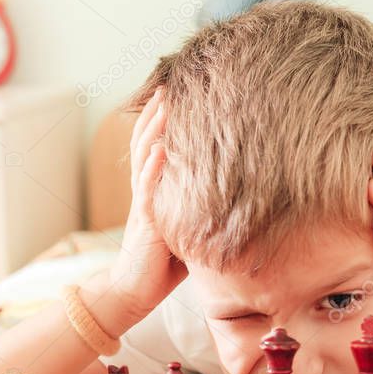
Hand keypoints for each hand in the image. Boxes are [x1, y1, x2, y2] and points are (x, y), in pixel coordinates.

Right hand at [104, 88, 187, 333]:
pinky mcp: (147, 224)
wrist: (133, 294)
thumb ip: (202, 212)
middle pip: (149, 141)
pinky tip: (161, 148)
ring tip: (166, 100)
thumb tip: (239, 202)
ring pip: (146, 157)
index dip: (167, 121)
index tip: (182, 93)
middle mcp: (148, 191)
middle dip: (159, 111)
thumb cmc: (162, 267)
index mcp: (156, 191)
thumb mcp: (188, 231)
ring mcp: (145, 205)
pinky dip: (153, 168)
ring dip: (155, 128)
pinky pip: (148, 191)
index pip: (159, 146)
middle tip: (172, 80)